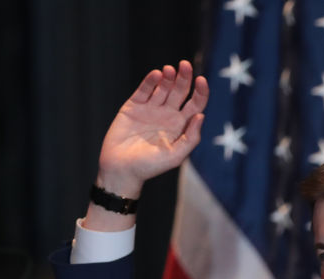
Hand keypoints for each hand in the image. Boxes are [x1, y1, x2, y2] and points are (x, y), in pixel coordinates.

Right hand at [96, 60, 208, 197]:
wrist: (121, 169)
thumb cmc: (150, 166)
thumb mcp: (175, 155)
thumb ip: (191, 137)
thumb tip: (202, 116)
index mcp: (181, 126)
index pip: (195, 104)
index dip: (200, 92)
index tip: (201, 80)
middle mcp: (168, 115)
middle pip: (180, 92)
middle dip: (184, 78)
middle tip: (185, 65)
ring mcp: (151, 110)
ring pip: (163, 87)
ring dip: (168, 77)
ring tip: (170, 70)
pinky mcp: (133, 107)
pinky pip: (144, 90)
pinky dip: (150, 81)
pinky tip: (157, 74)